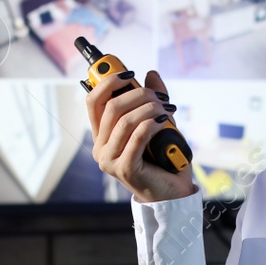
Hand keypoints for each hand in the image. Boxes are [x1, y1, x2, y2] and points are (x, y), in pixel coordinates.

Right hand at [86, 67, 197, 203]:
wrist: (172, 192)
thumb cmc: (162, 159)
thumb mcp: (158, 123)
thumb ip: (152, 100)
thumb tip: (151, 74)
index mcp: (102, 135)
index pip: (93, 101)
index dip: (106, 81)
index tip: (127, 71)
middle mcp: (100, 148)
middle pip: (111, 108)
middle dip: (137, 94)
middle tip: (158, 96)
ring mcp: (109, 160)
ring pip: (125, 121)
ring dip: (148, 109)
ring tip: (166, 108)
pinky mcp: (124, 169)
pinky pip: (137, 137)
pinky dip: (152, 124)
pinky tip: (165, 120)